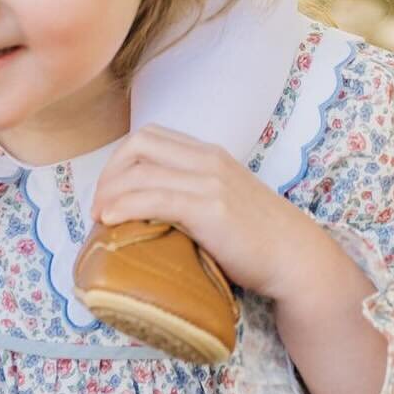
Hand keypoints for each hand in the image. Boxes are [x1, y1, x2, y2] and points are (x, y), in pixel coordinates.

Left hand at [91, 126, 335, 303]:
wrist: (295, 257)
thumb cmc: (258, 239)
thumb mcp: (223, 201)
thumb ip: (193, 196)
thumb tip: (150, 216)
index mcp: (210, 154)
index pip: (150, 137)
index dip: (119, 161)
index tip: (108, 192)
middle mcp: (208, 158)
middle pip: (139, 144)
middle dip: (110, 171)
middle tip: (99, 206)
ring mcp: (210, 181)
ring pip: (142, 170)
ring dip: (110, 192)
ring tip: (99, 218)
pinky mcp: (210, 207)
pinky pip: (155, 197)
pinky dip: (125, 205)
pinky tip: (111, 219)